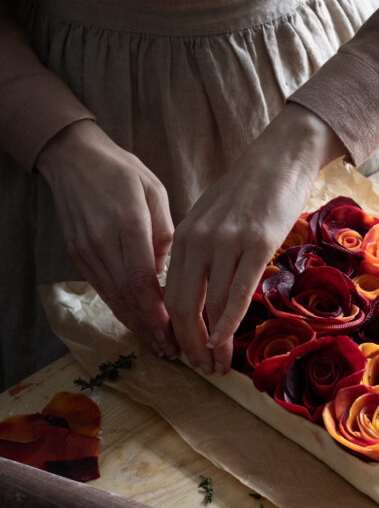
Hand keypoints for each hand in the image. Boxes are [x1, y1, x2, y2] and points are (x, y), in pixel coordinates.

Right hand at [36, 120, 175, 356]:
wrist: (73, 158)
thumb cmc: (122, 170)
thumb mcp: (154, 191)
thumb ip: (165, 233)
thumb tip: (170, 273)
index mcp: (127, 221)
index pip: (141, 280)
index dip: (157, 312)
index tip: (175, 332)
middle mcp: (102, 240)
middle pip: (126, 296)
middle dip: (150, 328)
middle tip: (172, 350)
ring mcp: (85, 249)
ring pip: (111, 297)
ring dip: (135, 324)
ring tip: (158, 344)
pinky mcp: (76, 254)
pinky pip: (101, 288)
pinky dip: (120, 308)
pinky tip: (137, 321)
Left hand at [165, 104, 344, 376]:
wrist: (280, 157)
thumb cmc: (248, 189)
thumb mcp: (210, 218)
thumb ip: (198, 251)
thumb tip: (194, 293)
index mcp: (184, 236)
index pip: (169, 296)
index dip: (175, 332)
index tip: (185, 353)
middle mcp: (198, 241)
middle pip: (183, 306)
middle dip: (189, 345)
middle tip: (200, 369)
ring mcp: (227, 242)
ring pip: (209, 306)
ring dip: (211, 344)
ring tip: (218, 365)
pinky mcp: (256, 244)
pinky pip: (237, 293)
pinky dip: (227, 324)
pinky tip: (224, 343)